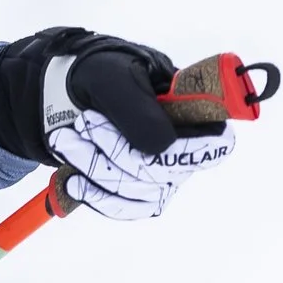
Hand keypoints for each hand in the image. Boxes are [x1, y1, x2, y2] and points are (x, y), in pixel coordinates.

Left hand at [0, 27, 234, 220]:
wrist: (70, 89)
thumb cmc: (102, 74)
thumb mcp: (113, 77)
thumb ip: (138, 109)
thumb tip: (160, 149)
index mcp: (193, 112)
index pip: (216, 144)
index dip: (194, 149)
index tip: (154, 140)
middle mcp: (184, 149)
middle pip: (166, 172)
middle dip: (117, 150)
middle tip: (84, 120)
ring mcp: (161, 175)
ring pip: (139, 192)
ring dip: (96, 167)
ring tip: (66, 139)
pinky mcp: (135, 193)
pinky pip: (123, 208)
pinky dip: (96, 195)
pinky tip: (73, 181)